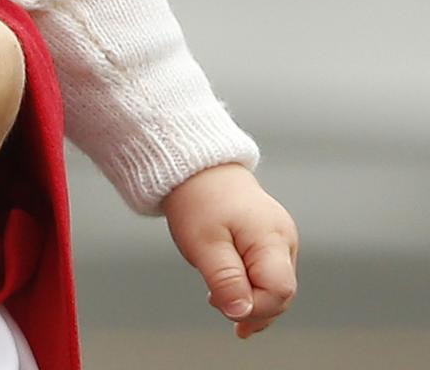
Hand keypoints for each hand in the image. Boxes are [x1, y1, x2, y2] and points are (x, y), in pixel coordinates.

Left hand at [163, 163, 298, 337]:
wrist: (197, 167)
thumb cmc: (198, 200)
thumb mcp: (204, 244)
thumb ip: (225, 280)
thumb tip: (241, 314)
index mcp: (272, 237)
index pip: (279, 291)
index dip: (253, 308)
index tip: (217, 300)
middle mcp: (284, 239)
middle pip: (281, 295)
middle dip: (250, 307)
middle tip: (212, 298)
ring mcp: (280, 239)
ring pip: (275, 287)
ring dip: (249, 299)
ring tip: (216, 292)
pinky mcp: (271, 240)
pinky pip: (269, 275)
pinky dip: (251, 287)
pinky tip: (230, 290)